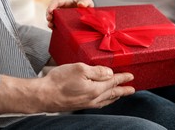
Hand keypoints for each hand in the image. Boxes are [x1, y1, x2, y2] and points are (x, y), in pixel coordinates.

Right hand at [0, 63, 134, 114]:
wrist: (43, 96)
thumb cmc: (59, 81)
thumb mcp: (80, 69)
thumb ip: (97, 71)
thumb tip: (110, 73)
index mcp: (96, 89)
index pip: (113, 82)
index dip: (123, 78)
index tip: (131, 76)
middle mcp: (93, 99)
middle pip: (112, 94)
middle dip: (122, 90)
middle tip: (132, 89)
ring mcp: (86, 103)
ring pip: (105, 100)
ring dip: (114, 96)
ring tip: (120, 94)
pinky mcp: (79, 105)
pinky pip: (97, 103)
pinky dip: (104, 100)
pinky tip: (102, 99)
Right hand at [46, 0, 93, 28]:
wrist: (88, 14)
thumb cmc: (87, 5)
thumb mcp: (88, 1)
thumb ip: (86, 1)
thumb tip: (80, 4)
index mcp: (66, 0)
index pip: (56, 1)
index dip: (52, 6)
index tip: (50, 11)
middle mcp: (61, 7)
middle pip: (51, 9)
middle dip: (48, 14)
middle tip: (49, 19)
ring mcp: (60, 14)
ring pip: (52, 17)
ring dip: (50, 21)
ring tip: (51, 25)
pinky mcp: (61, 21)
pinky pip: (55, 23)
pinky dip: (53, 26)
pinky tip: (54, 29)